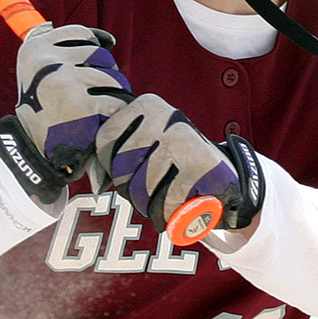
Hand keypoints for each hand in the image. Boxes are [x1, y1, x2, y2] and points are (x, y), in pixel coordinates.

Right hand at [0, 25, 133, 201]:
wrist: (31, 151)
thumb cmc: (42, 110)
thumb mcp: (38, 73)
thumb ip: (64, 52)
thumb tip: (109, 40)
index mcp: (33, 48)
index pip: (80, 34)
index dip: (94, 45)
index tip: (99, 57)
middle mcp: (47, 61)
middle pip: (99, 54)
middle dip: (106, 73)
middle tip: (99, 93)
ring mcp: (65, 81)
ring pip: (112, 78)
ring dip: (115, 93)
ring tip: (102, 109)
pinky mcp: (83, 105)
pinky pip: (116, 101)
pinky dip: (115, 113)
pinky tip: (104, 122)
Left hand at [92, 93, 263, 234]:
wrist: (223, 175)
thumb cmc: (173, 162)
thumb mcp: (145, 145)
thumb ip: (116, 152)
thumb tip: (94, 178)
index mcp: (145, 106)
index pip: (105, 140)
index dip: (108, 166)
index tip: (125, 176)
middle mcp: (164, 115)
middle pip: (122, 166)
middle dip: (130, 191)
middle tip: (144, 197)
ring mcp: (183, 137)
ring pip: (143, 185)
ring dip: (149, 206)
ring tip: (159, 206)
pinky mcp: (201, 162)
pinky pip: (168, 198)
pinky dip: (169, 213)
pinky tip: (175, 211)